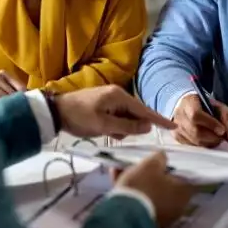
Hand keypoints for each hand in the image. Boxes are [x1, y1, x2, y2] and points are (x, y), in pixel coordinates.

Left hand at [55, 85, 175, 138]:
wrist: (54, 111)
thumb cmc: (79, 117)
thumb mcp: (103, 125)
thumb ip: (126, 127)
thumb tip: (147, 127)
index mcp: (119, 96)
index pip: (144, 110)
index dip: (159, 120)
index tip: (173, 126)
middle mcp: (117, 94)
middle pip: (135, 113)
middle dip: (133, 126)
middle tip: (121, 134)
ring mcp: (110, 98)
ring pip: (126, 116)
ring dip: (122, 127)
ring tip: (108, 132)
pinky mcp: (103, 104)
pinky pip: (117, 116)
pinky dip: (116, 125)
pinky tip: (107, 131)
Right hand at [113, 152, 193, 227]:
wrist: (125, 214)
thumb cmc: (143, 186)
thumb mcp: (151, 164)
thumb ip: (160, 157)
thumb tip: (162, 156)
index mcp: (183, 193)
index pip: (182, 175)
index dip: (169, 166)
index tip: (159, 160)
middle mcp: (176, 207)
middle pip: (164, 184)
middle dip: (149, 173)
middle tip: (139, 164)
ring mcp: (162, 215)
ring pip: (150, 192)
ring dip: (138, 181)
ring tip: (122, 170)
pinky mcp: (146, 220)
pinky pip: (141, 202)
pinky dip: (133, 192)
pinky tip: (117, 179)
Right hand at [172, 94, 227, 147]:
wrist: (186, 106)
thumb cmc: (203, 105)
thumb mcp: (217, 105)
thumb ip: (226, 114)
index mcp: (188, 103)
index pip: (196, 115)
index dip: (210, 124)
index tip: (222, 130)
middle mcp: (179, 115)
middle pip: (195, 131)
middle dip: (212, 137)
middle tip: (223, 138)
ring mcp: (176, 127)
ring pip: (194, 141)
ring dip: (209, 143)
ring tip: (217, 139)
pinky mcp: (177, 137)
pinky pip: (192, 146)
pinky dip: (203, 145)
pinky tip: (208, 141)